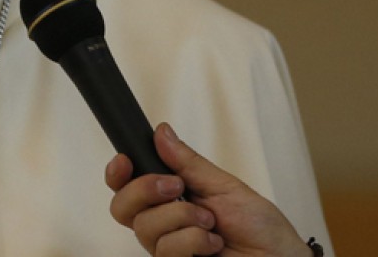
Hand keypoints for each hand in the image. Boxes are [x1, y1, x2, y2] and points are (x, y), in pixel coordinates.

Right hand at [105, 123, 311, 255]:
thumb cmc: (261, 227)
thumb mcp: (225, 185)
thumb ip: (189, 163)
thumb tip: (161, 133)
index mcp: (169, 199)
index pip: (126, 187)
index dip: (116, 173)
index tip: (124, 160)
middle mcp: (162, 224)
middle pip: (121, 207)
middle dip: (145, 189)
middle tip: (176, 186)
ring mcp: (167, 249)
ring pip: (144, 227)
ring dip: (181, 218)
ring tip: (210, 222)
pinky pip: (165, 250)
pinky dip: (193, 241)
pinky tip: (212, 244)